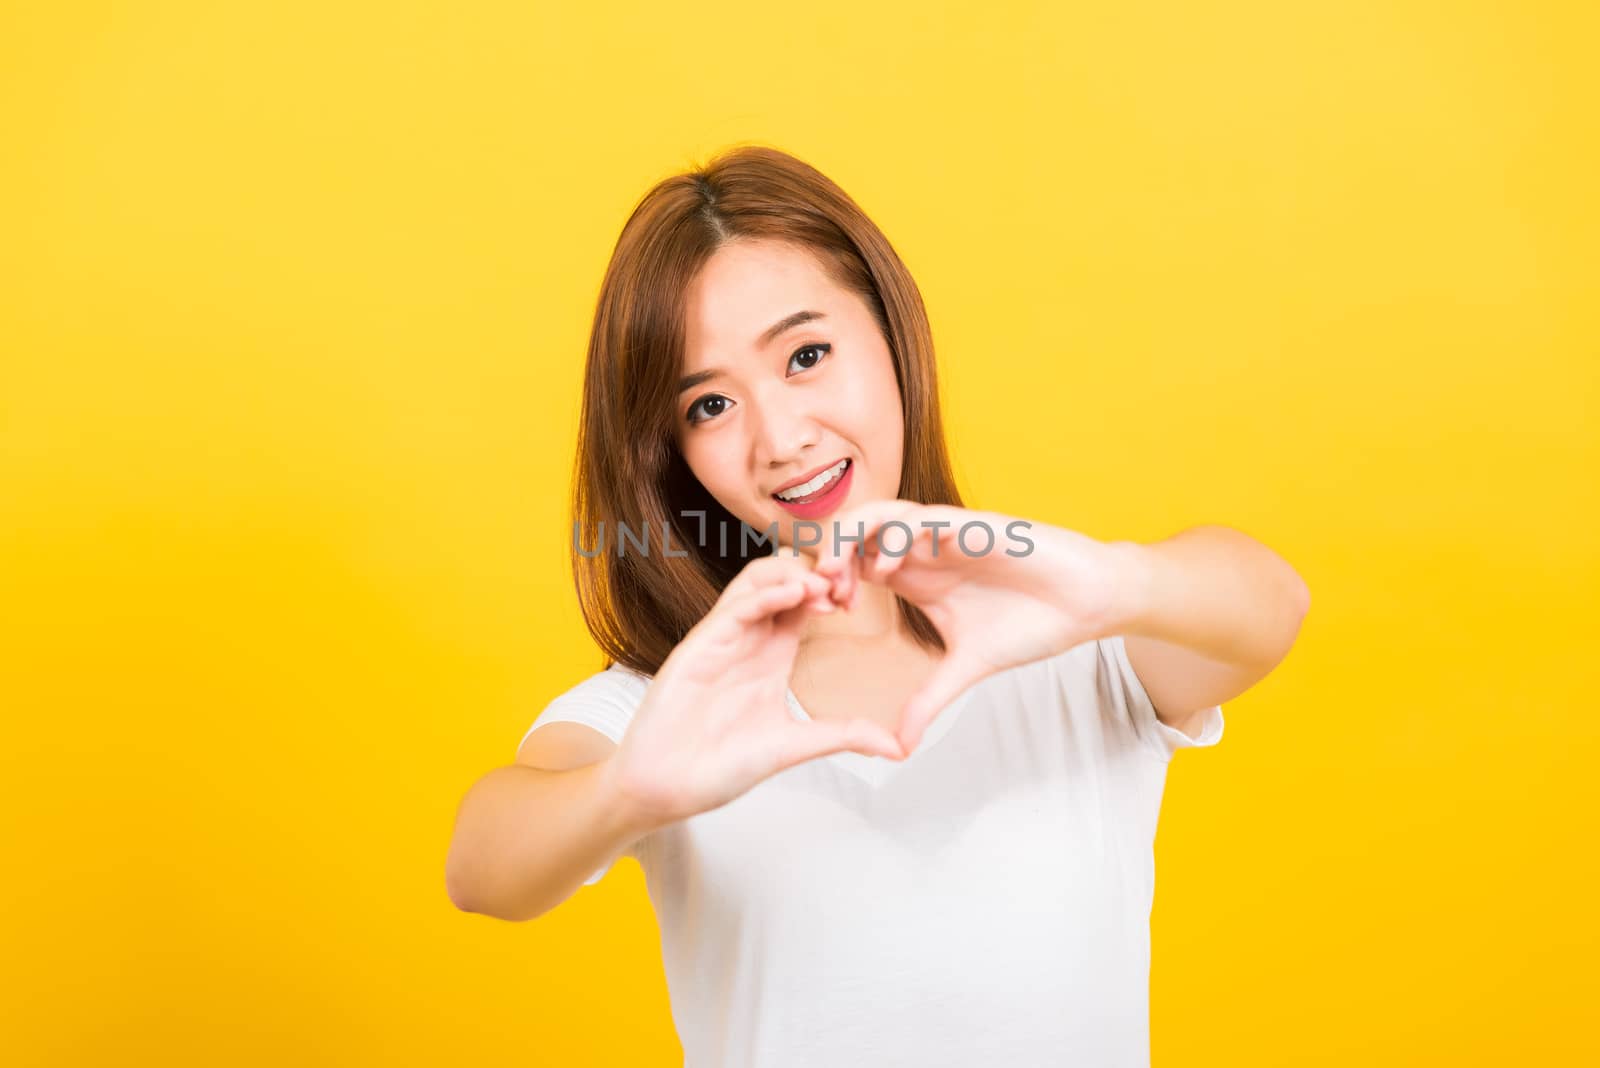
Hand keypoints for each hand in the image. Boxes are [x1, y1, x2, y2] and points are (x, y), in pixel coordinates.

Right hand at [606, 553, 906, 825]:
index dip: (834, 589)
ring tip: (826, 586)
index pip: (805, 600)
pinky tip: (796, 595)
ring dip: (792, 573)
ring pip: (756, 579)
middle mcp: (749, 639)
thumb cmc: (718, 766)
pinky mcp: (701, 647)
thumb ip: (842, 735)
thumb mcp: (794, 745)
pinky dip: (767, 594)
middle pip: (782, 576)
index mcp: (771, 654)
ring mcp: (723, 639)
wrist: (666, 788)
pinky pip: (734, 606)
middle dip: (816, 571)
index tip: (860, 598)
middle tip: (848, 584)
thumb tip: (897, 746)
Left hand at [814, 501, 1127, 750]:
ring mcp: (946, 534)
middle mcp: (923, 549)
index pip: (852, 562)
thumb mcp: (968, 669)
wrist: (1088, 602)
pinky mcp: (972, 526)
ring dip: (851, 539)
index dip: (828, 581)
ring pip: (879, 513)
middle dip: (827, 554)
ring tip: (840, 576)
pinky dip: (896, 536)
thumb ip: (928, 700)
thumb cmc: (1033, 623)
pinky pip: (922, 517)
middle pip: (853, 532)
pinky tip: (888, 569)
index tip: (822, 615)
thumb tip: (899, 747)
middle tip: (819, 593)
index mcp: (914, 575)